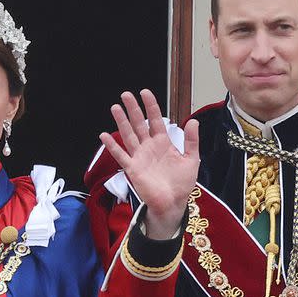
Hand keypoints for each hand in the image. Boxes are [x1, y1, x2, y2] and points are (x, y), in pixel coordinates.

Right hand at [100, 89, 198, 238]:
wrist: (173, 203)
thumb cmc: (181, 183)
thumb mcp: (191, 159)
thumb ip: (191, 140)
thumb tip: (193, 120)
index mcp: (163, 143)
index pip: (155, 120)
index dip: (151, 106)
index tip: (145, 92)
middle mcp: (149, 147)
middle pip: (139, 124)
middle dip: (133, 109)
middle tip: (126, 94)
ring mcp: (139, 157)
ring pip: (128, 135)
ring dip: (121, 122)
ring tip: (115, 107)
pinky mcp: (133, 168)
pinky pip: (121, 155)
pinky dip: (112, 145)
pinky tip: (104, 135)